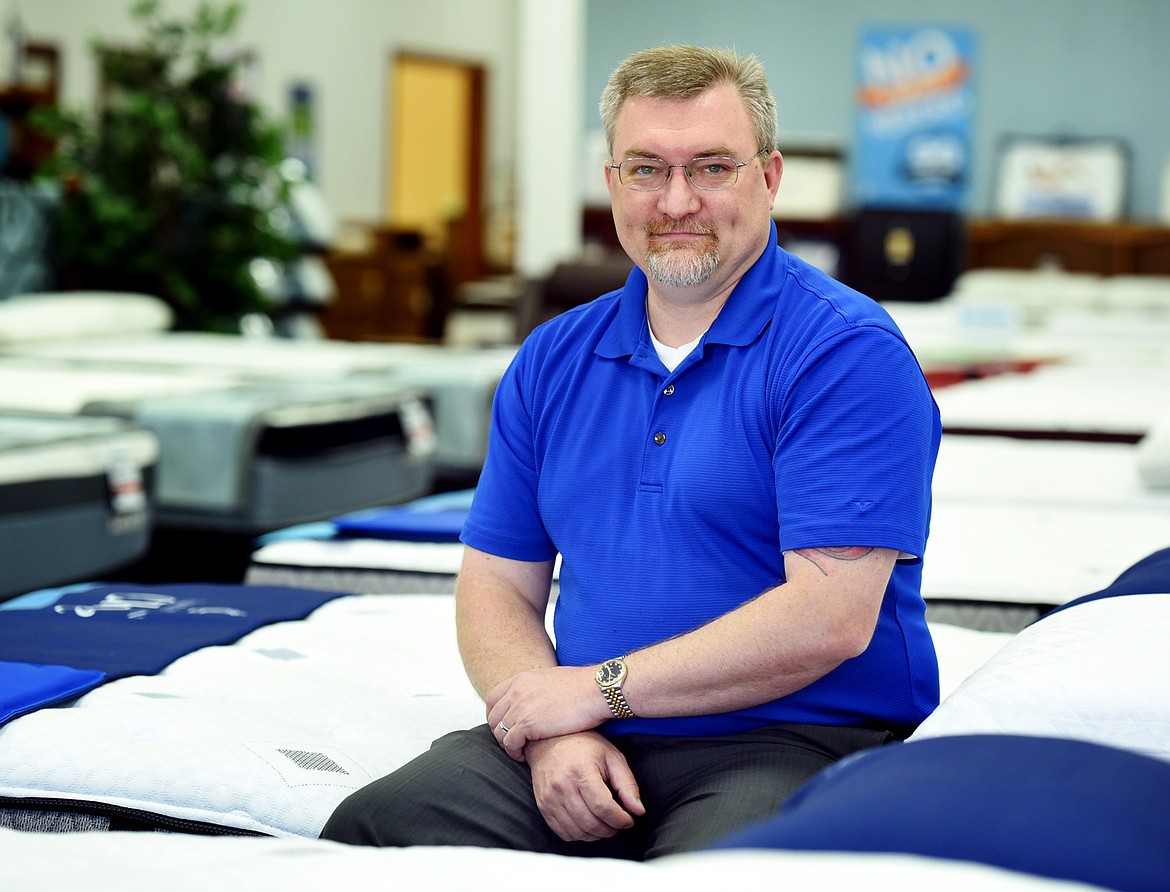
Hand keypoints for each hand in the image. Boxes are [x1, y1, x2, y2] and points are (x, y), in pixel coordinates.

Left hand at [487, 665, 609, 760]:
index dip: (495, 715)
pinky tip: (525, 757)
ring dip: (507, 745)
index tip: (503, 726)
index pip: (493, 698)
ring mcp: (520, 706)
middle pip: (493, 716)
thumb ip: (538, 688)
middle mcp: (517, 690)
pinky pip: (510, 743)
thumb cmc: (584, 687)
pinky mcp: (527, 724)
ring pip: (499, 732)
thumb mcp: (553, 679)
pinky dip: (515, 753)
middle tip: (512, 743)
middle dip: (499, 732)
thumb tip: (539, 698)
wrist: (595, 690)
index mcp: (522, 678)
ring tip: (520, 752)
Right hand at [526, 732, 644, 841]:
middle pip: (591, 824)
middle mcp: (562, 786)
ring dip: (596, 835)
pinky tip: (588, 824)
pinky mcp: (543, 806)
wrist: (549, 740)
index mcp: (581, 771)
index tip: (628, 820)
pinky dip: (580, 835)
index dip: (620, 820)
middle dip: (611, 829)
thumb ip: (627, 785)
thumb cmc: (583, 746)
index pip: (603, 808)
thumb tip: (639, 811)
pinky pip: (563, 833)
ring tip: (605, 824)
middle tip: (618, 823)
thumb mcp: (612, 757)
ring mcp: (549, 798)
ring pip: (578, 832)